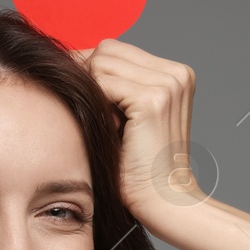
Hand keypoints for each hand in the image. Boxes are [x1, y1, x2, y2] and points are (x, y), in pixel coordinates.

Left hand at [73, 40, 201, 218]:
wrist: (163, 200)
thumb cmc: (140, 167)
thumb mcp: (128, 117)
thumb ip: (114, 87)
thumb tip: (73, 60)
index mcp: (175, 74)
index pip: (116, 49)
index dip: (90, 67)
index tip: (76, 93)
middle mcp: (177, 73)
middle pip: (107, 50)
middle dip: (87, 76)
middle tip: (85, 111)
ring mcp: (168, 84)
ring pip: (101, 63)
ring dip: (91, 93)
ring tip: (102, 124)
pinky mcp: (154, 100)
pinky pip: (102, 83)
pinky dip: (94, 104)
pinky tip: (105, 129)